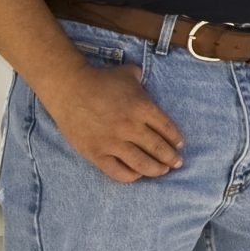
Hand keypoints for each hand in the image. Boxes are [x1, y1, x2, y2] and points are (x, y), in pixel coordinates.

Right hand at [35, 56, 184, 182]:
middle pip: (158, 148)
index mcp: (142, 108)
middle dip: (171, 158)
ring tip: (162, 171)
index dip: (176, 139)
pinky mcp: (96, 153)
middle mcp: (131, 127)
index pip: (167, 129)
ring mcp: (113, 142)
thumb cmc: (101, 80)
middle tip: (177, 163)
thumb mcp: (128, 73)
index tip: (180, 146)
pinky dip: (131, 176)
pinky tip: (137, 174)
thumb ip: (141, 78)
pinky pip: (117, 171)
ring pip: (141, 164)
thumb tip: (145, 78)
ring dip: (156, 170)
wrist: (69, 89)